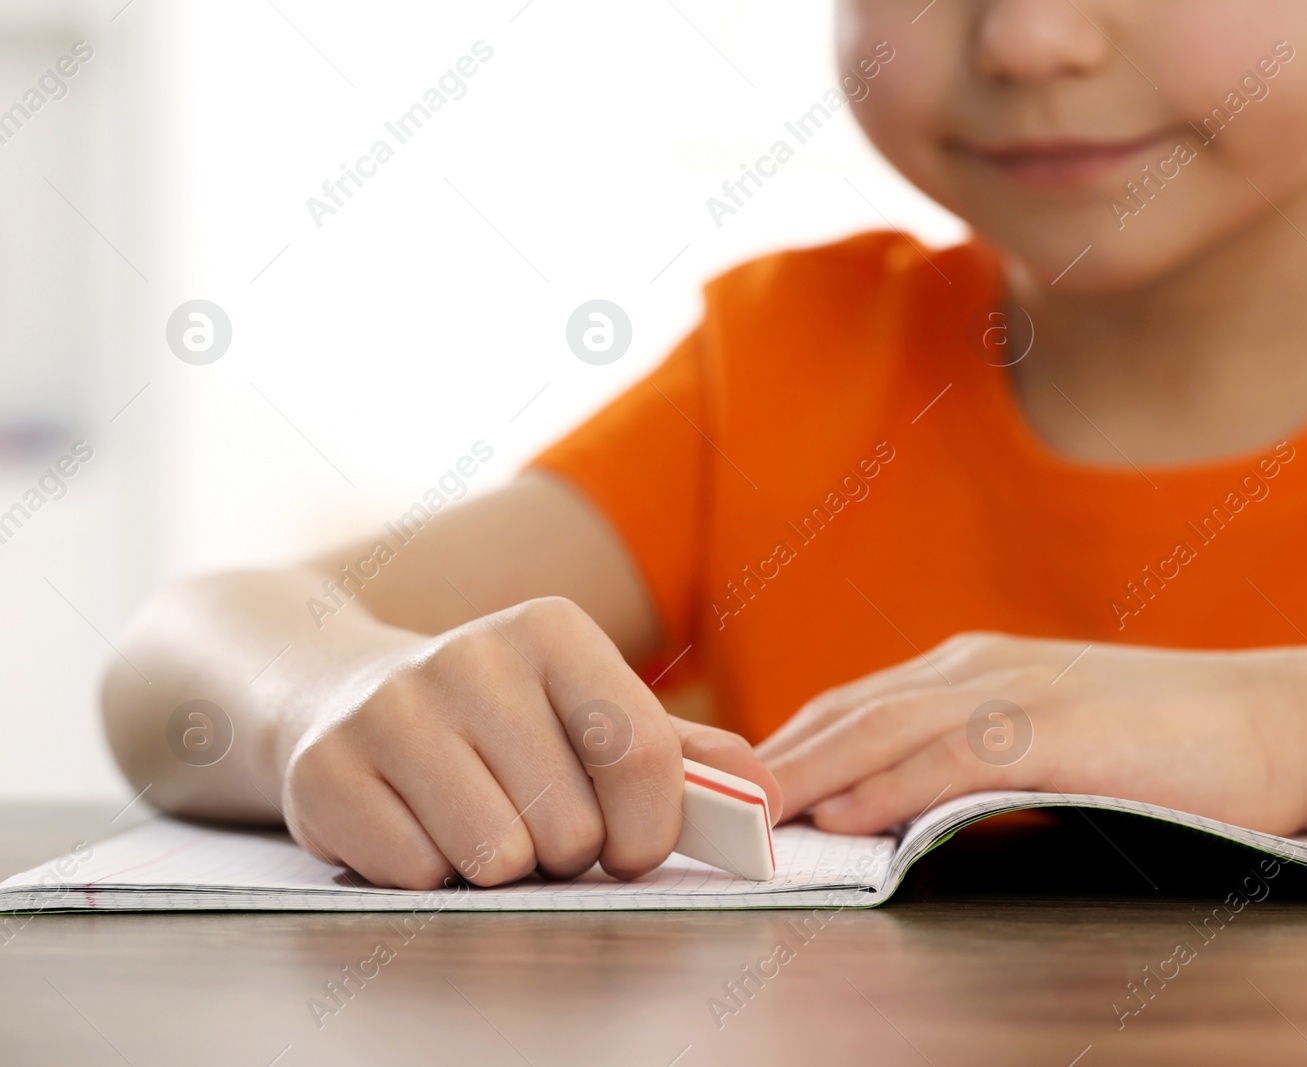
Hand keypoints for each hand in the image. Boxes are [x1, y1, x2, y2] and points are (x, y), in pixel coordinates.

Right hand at [281, 597, 780, 888]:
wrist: (339, 695)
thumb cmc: (500, 719)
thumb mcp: (590, 710)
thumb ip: (686, 754)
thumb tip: (768, 795)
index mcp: (552, 630)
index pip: (643, 755)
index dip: (651, 830)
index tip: (631, 847)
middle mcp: (470, 654)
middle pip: (572, 823)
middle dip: (566, 850)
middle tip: (535, 821)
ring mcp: (392, 709)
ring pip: (498, 857)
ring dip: (500, 866)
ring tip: (476, 819)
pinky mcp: (326, 769)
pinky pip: (419, 874)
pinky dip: (427, 873)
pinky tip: (413, 823)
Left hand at [757, 633, 1306, 836]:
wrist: (1275, 723)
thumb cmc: (1161, 743)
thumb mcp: (1045, 738)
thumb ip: (970, 758)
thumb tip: (890, 805)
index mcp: (971, 669)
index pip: (852, 708)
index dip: (785, 749)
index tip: (730, 792)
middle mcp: (979, 670)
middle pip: (848, 716)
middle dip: (771, 764)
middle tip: (706, 807)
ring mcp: (1019, 693)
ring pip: (884, 732)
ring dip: (806, 776)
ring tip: (745, 817)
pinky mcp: (1060, 731)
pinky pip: (954, 758)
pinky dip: (891, 785)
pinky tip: (847, 815)